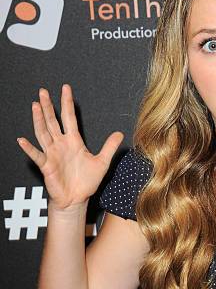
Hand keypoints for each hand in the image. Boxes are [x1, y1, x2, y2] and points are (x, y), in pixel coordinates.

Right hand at [17, 84, 123, 209]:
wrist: (77, 199)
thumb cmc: (86, 182)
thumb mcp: (102, 162)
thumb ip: (109, 147)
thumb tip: (120, 134)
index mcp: (73, 142)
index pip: (69, 118)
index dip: (67, 103)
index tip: (65, 89)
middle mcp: (61, 145)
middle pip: (53, 121)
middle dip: (48, 106)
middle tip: (43, 91)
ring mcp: (52, 154)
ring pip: (43, 133)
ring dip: (39, 120)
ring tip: (35, 106)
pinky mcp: (47, 166)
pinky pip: (37, 156)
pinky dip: (29, 148)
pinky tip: (22, 140)